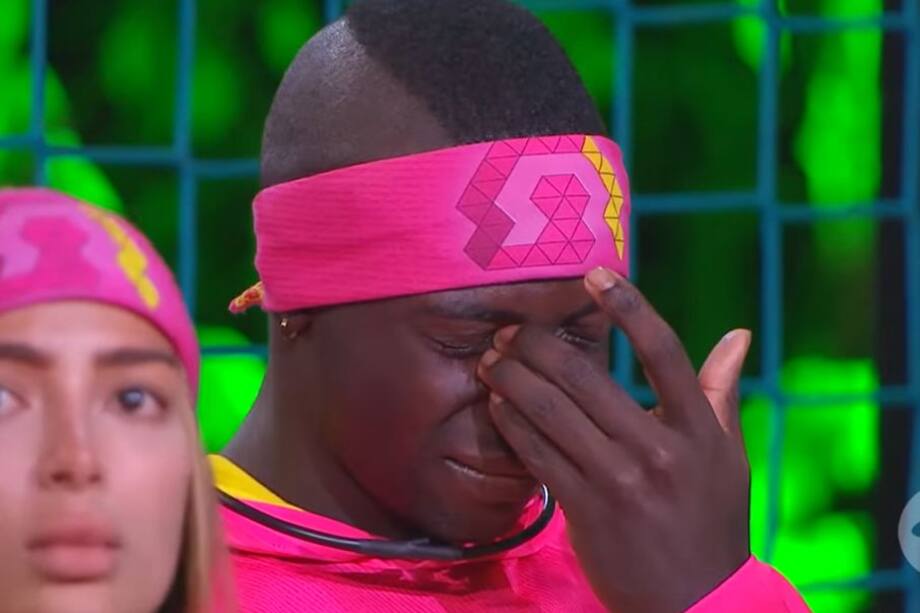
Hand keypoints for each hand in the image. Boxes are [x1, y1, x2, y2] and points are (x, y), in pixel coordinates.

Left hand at [477, 267, 751, 612]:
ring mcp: (621, 480)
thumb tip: (739, 334)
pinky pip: (537, 453)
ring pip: (551, 411)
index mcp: (700, 428)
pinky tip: (496, 404)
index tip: (593, 274)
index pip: (664, 351)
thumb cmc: (712, 520)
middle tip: (509, 331)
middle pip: (585, 376)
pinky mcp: (586, 509)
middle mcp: (660, 449)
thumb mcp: (729, 456)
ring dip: (511, 378)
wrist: (696, 602)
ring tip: (490, 360)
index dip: (628, 306)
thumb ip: (722, 392)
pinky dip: (511, 423)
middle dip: (536, 346)